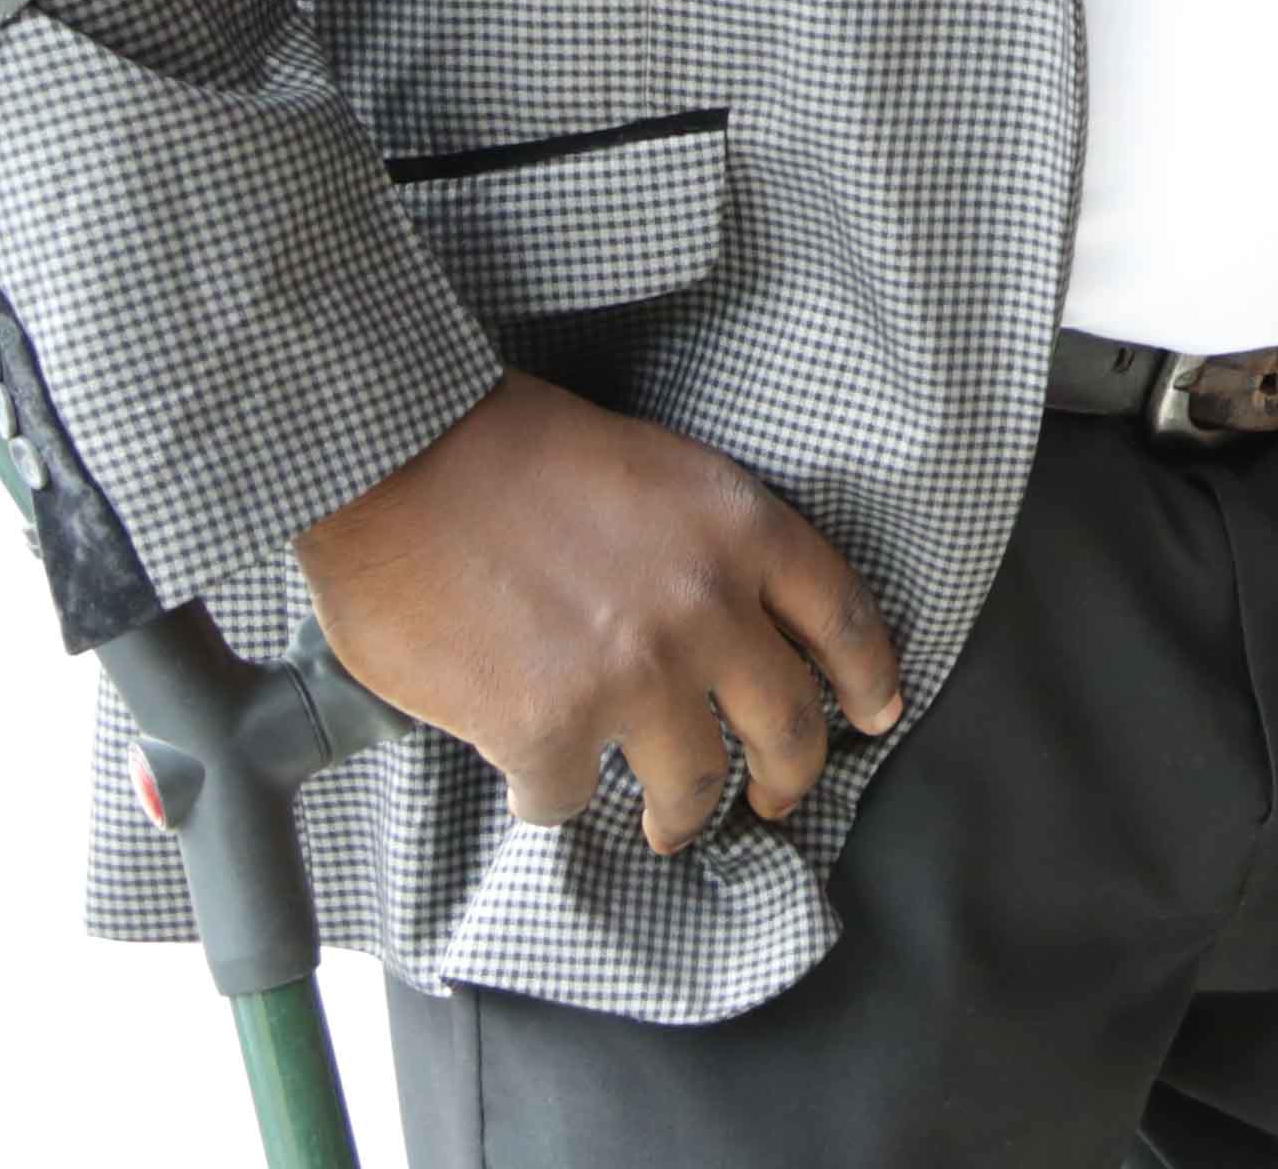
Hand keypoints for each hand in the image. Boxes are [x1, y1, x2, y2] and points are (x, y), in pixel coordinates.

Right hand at [296, 374, 906, 855]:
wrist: (399, 460)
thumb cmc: (511, 452)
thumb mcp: (655, 470)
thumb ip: (708, 549)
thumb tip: (732, 626)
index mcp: (740, 530)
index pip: (840, 619)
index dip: (869, 677)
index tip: (877, 715)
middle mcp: (706, 610)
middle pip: (787, 724)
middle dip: (788, 777)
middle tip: (773, 800)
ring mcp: (633, 678)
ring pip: (693, 786)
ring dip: (680, 816)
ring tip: (664, 825)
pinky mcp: (549, 733)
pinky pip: (568, 799)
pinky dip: (550, 796)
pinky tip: (533, 779)